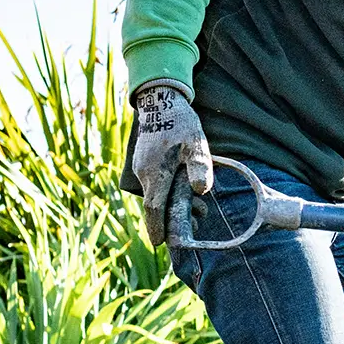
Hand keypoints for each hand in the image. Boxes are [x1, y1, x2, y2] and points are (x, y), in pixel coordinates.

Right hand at [129, 84, 212, 248]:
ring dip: (174, 205)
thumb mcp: (196, 143)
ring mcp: (141, 169)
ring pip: (156, 195)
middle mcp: (144, 174)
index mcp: (155, 173)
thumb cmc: (181, 122)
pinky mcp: (144, 163)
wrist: (161, 100)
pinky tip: (186, 190)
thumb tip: (201, 190)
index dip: (157, 227)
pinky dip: (168, 193)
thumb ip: (199, 166)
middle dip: (173, 219)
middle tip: (196, 223)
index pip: (154, 208)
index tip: (159, 243)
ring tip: (199, 208)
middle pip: (156, 205)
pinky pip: (155, 185)